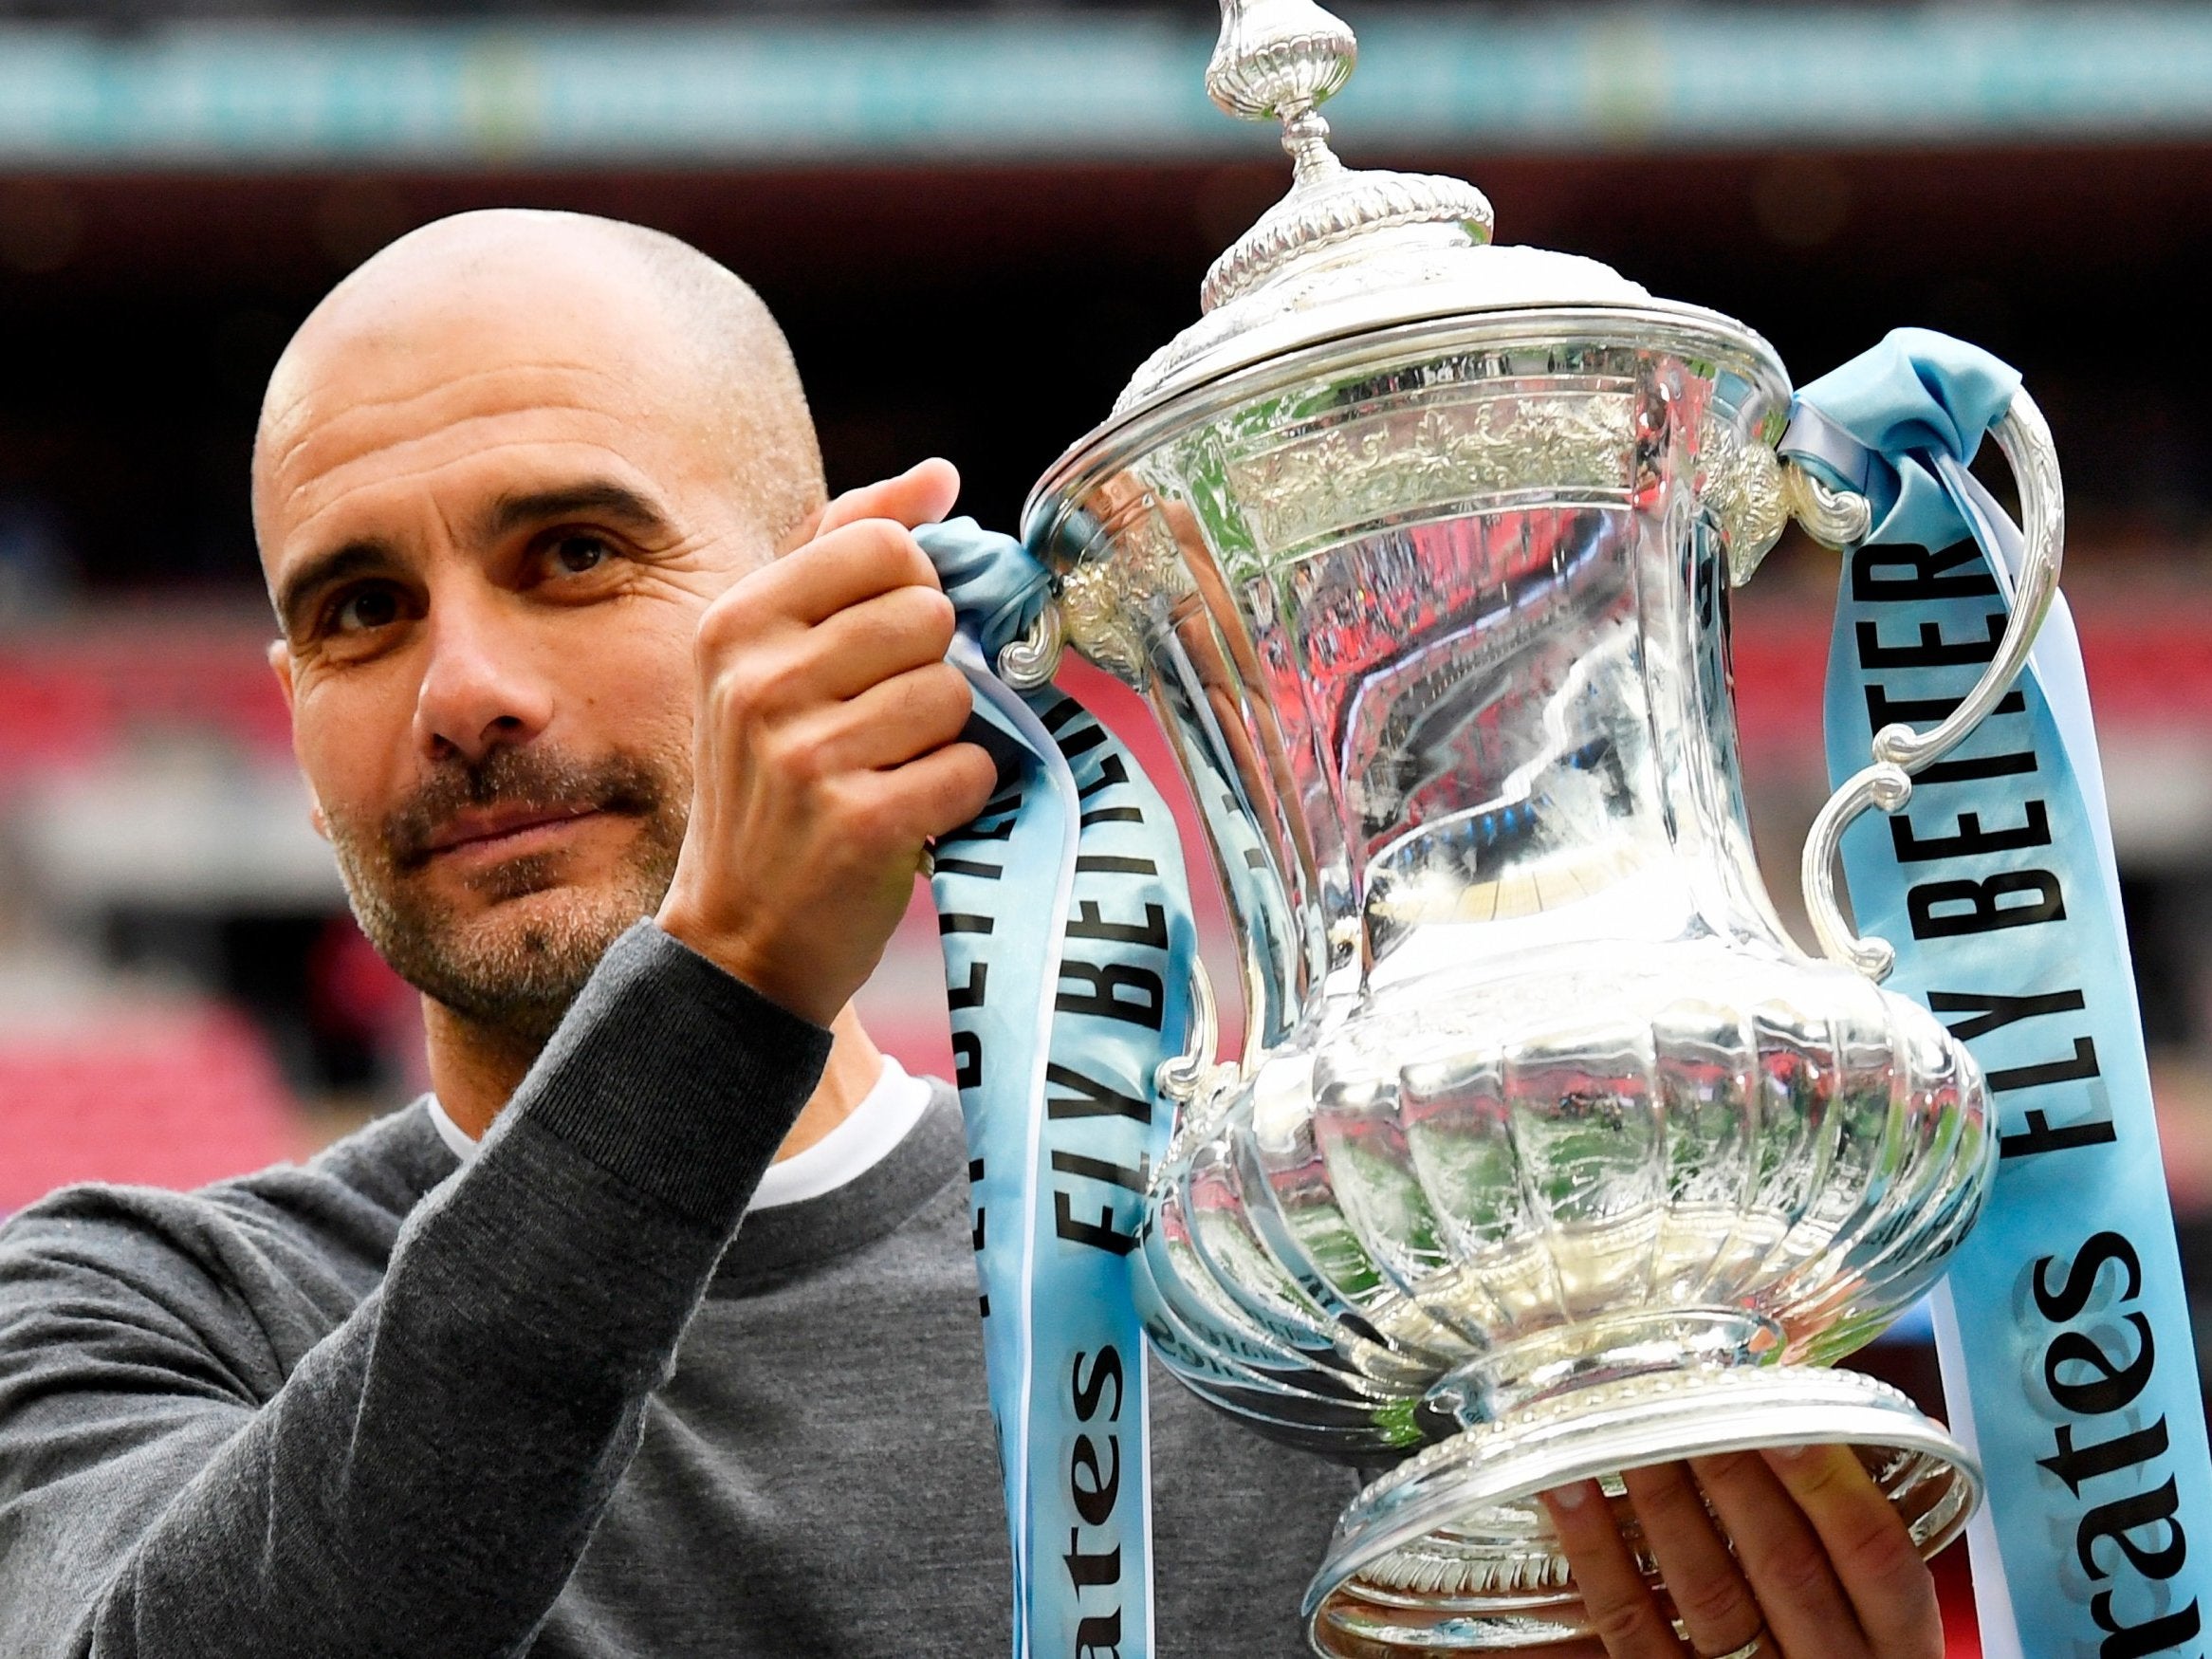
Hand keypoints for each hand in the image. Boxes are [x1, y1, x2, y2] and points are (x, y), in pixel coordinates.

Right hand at [657, 458, 998, 1024]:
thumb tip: (940, 474)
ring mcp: (806, 755)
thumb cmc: (772, 785)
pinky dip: (959, 797)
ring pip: (957, 692)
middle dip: (931, 671)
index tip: (881, 651)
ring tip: (891, 773)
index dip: (913, 596)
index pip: (888, 547)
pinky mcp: (862, 822)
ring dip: (947, 738)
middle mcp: (760, 681)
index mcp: (737, 622)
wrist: (742, 937)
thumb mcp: (773, 658)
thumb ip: (849, 550)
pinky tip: (909, 818)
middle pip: (932, 616)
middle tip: (884, 728)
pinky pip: (971, 767)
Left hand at [1537, 1447, 1942, 1658]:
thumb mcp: (1871, 1616)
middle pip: (1785, 1565)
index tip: (1783, 1414)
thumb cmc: (1833, 1649)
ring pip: (1708, 1591)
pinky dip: (1598, 1554)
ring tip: (1623, 1424)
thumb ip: (1845, 1536)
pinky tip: (1568, 1489)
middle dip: (1733, 1475)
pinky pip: (1631, 1627)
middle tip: (1686, 1397)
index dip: (1832, 1484)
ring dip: (1663, 1500)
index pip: (1878, 1557)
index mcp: (1896, 1643)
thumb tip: (1798, 1413)